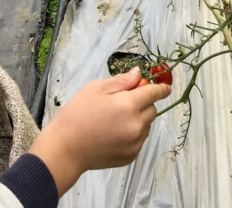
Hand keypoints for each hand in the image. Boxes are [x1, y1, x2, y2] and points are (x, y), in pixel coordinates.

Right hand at [28, 67, 170, 195]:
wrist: (66, 148)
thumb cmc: (77, 115)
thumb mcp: (96, 89)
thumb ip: (121, 81)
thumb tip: (138, 74)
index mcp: (128, 105)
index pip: (154, 93)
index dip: (160, 88)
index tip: (165, 87)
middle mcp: (136, 125)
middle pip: (152, 110)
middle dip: (143, 103)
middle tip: (122, 102)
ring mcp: (135, 143)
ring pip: (146, 125)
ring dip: (138, 119)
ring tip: (114, 120)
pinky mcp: (131, 156)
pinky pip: (139, 139)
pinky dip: (132, 133)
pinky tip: (113, 132)